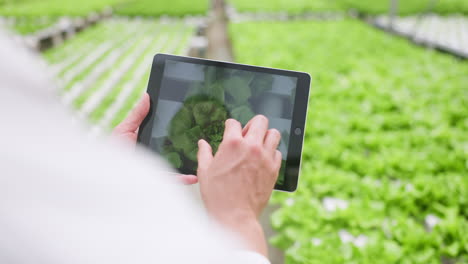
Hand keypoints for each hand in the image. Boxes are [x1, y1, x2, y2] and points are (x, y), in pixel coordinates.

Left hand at [112, 93, 197, 184]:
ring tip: (204, 157)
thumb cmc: (111, 152)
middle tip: (206, 138)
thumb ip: (137, 115)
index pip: (168, 134)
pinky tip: (193, 177)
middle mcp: (157, 154)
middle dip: (191, 146)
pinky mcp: (157, 177)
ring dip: (192, 163)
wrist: (104, 173)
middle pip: (177, 149)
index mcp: (151, 141)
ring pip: (179, 164)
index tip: (194, 118)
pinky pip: (172, 179)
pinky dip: (183, 179)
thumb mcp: (124, 130)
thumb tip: (147, 96)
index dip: (181, 128)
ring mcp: (159, 166)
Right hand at [197, 115, 281, 256]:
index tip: (230, 131)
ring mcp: (265, 157)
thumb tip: (203, 143)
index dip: (230, 126)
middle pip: (260, 121)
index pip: (234, 122)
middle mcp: (251, 147)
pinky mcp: (274, 169)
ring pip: (274, 133)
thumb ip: (204, 153)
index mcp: (232, 144)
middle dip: (253, 125)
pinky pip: (278, 152)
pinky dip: (272, 153)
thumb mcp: (205, 172)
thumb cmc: (217, 196)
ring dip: (266, 136)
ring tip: (259, 144)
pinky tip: (263, 160)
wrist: (235, 216)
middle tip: (248, 134)